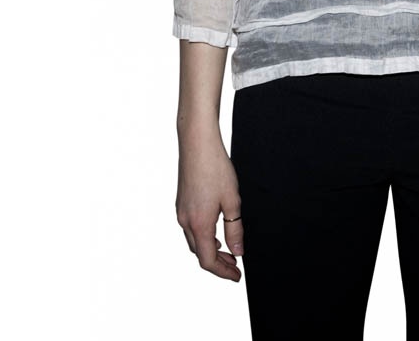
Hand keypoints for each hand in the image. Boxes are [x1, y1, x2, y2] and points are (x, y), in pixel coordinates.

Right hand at [176, 131, 243, 280]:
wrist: (197, 143)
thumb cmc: (215, 168)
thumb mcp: (232, 200)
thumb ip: (235, 229)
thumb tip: (238, 251)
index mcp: (199, 224)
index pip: (208, 260)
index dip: (223, 271)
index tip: (237, 275)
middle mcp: (185, 221)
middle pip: (200, 254)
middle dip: (218, 263)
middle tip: (235, 266)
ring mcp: (181, 212)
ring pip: (194, 241)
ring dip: (210, 250)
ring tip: (227, 251)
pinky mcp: (181, 203)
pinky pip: (190, 228)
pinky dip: (203, 237)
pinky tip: (214, 232)